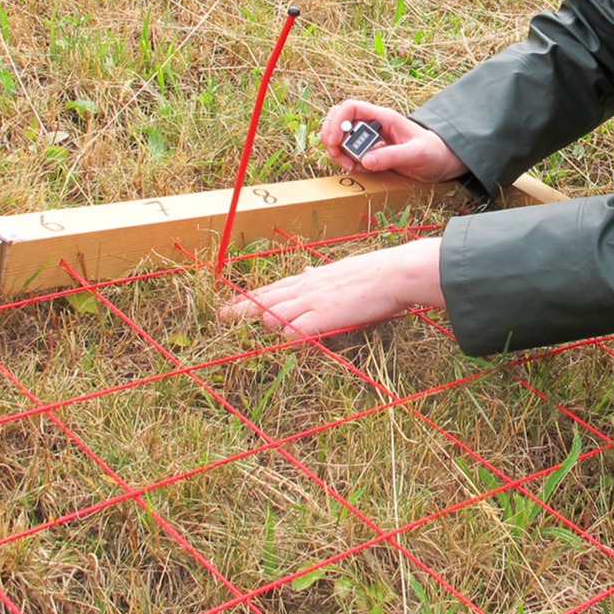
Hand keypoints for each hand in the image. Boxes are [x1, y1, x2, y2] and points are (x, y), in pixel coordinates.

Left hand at [217, 237, 444, 338]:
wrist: (393, 273)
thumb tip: (305, 269)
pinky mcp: (323, 316)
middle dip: (240, 309)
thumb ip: (319, 275)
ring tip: (252, 335)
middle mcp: (306, 288)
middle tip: (220, 316)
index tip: (231, 302)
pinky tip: (282, 344)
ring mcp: (313, 302)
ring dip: (266, 325)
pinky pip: (294, 330)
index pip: (272, 288)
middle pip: (264, 299)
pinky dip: (286, 337)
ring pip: (273, 314)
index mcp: (310, 278)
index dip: (250, 296)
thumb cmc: (374, 273)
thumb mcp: (340, 270)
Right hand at [320, 100, 467, 182]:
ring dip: (338, 152)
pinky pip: (349, 154)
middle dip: (332, 138)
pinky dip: (347, 162)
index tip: (334, 141)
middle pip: (338, 121)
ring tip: (352, 166)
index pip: (350, 108)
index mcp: (383, 117)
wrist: (441, 162)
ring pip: (340, 138)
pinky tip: (361, 169)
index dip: (337, 121)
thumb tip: (365, 161)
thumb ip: (392, 156)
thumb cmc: (433, 152)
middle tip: (340, 157)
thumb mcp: (416, 154)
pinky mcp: (370, 152)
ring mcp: (370, 139)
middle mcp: (373, 125)